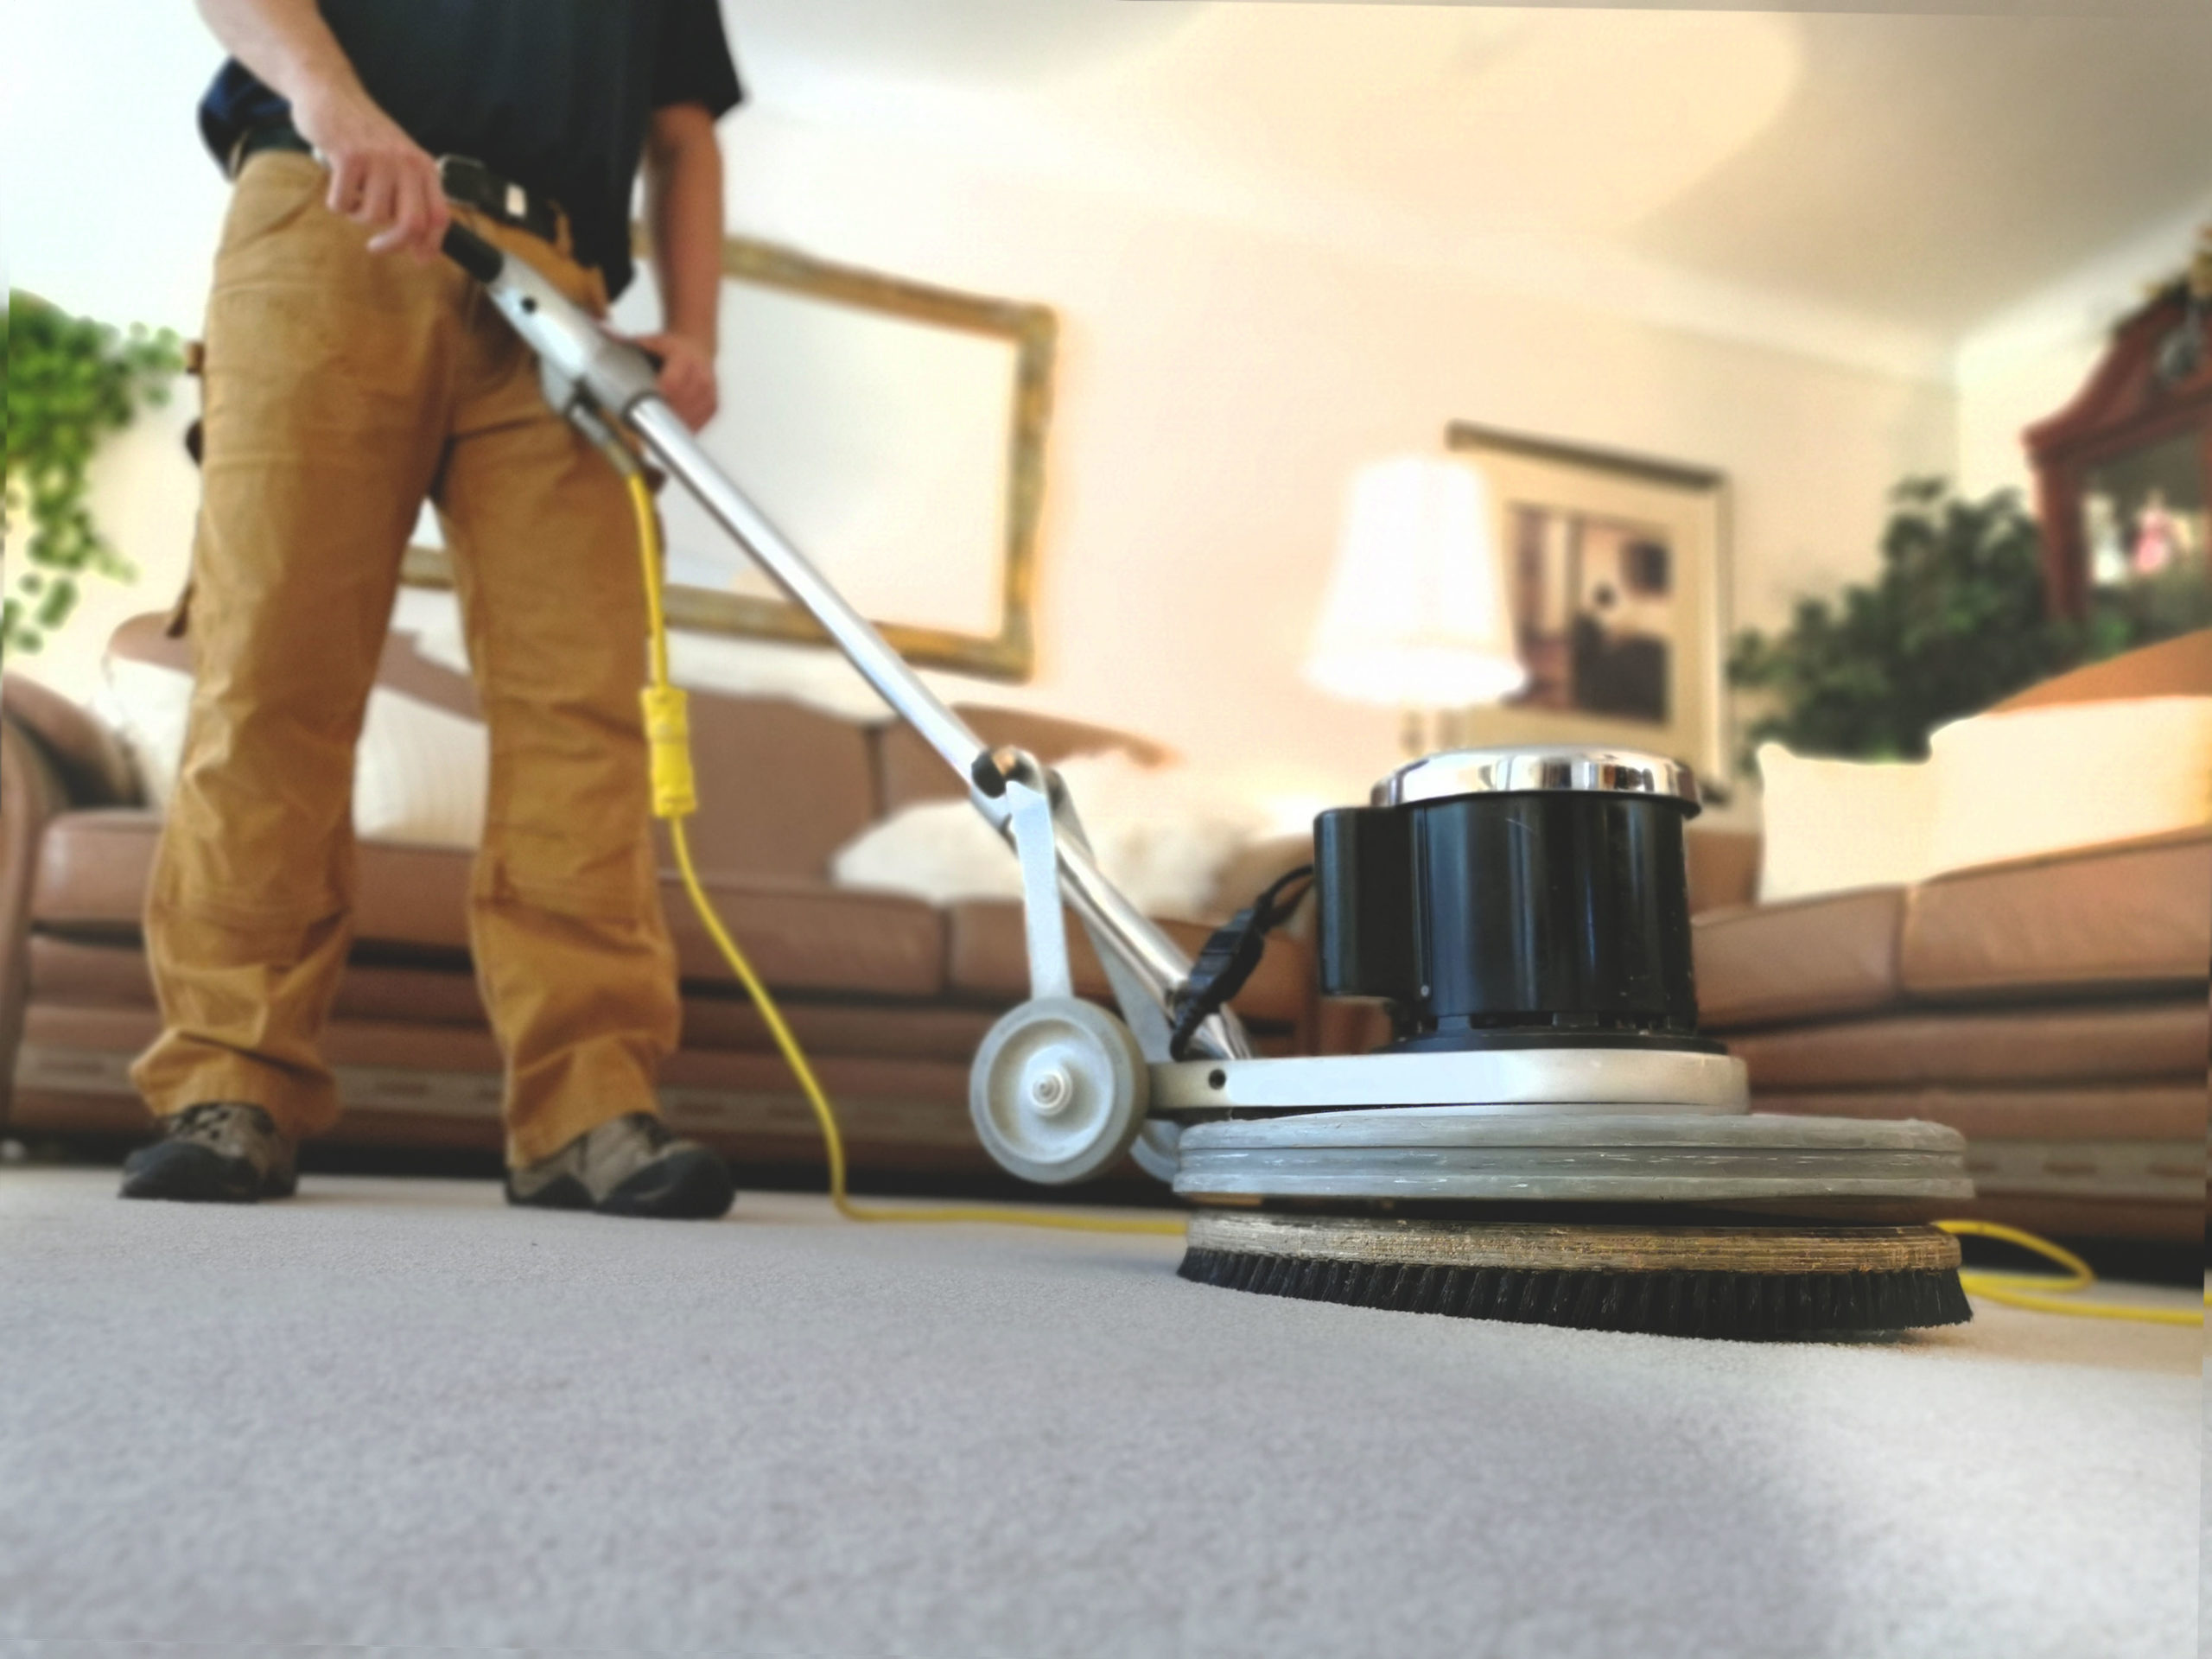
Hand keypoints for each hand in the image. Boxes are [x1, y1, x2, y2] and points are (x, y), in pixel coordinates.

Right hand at [291, 78, 448, 259]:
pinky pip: (343, 203)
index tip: (418, 259)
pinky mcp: (349, 157)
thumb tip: (420, 247)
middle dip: (393, 243)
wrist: (331, 93)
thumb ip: (411, 196)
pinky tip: (337, 183)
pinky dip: (337, 203)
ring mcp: (378, 159)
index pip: (439, 216)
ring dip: (357, 215)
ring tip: (353, 193)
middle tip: (376, 247)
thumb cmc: (364, 135)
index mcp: (424, 167)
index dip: (431, 244)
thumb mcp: (399, 161)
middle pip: (411, 224)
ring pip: (373, 216)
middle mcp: (407, 163)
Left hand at [632, 332, 717, 429]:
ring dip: (670, 425)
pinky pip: (696, 425)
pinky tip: (668, 426)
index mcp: (684, 359)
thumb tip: (601, 332)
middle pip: (679, 405)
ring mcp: (709, 393)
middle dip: (660, 415)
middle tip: (639, 422)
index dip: (655, 398)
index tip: (640, 407)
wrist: (696, 348)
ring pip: (688, 419)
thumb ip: (626, 341)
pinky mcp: (713, 406)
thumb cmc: (670, 348)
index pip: (670, 385)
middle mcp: (701, 376)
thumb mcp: (650, 341)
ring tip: (653, 427)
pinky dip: (681, 428)